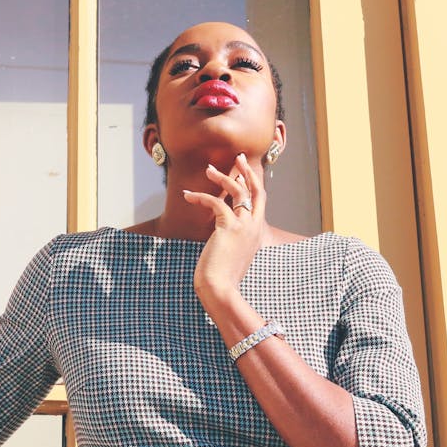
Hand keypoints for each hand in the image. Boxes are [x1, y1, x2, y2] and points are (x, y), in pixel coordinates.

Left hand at [182, 153, 265, 309]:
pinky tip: (187, 196)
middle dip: (248, 171)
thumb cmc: (222, 277)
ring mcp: (244, 226)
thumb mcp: (232, 256)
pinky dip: (200, 197)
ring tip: (208, 170)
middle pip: (256, 191)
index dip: (252, 185)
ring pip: (238, 191)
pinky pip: (215, 203)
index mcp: (257, 233)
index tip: (243, 172)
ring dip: (222, 178)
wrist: (221, 289)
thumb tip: (222, 235)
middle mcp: (254, 227)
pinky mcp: (229, 227)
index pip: (259, 202)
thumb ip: (232, 243)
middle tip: (238, 157)